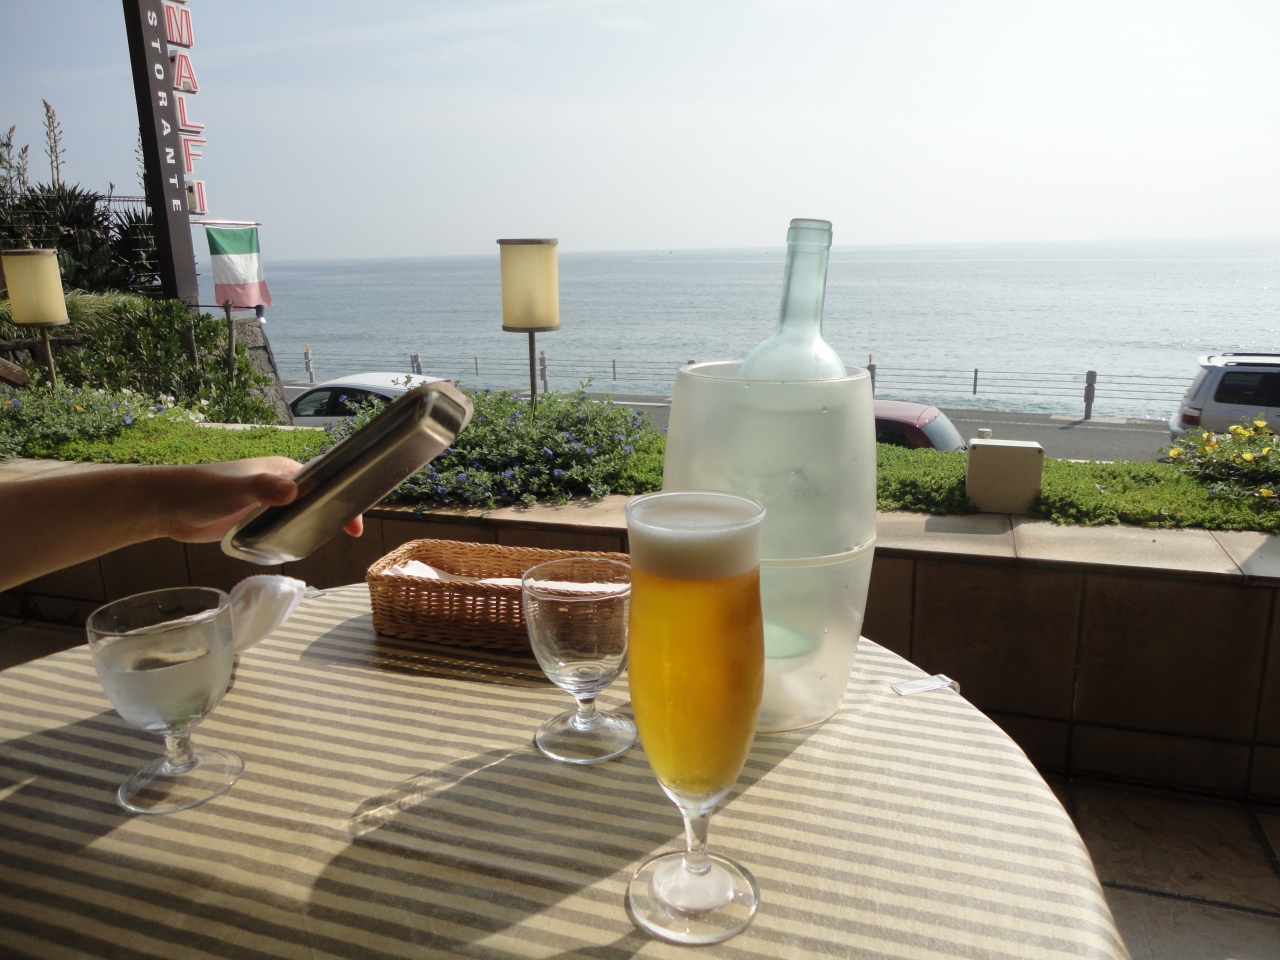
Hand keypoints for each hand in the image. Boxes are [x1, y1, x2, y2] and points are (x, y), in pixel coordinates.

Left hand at [154, 457, 363, 542]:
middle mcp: (277, 484)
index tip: (354, 522)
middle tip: (346, 535)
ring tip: (327, 543)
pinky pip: (282, 526)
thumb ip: (263, 488)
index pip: (321, 480)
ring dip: (312, 525)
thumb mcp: (236, 489)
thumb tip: (294, 491)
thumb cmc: (200, 490)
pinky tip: (297, 549)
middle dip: (332, 511)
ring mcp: (265, 503)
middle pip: (314, 497)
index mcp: (280, 469)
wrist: (165, 506)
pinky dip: (292, 535)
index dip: (342, 496)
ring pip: (299, 513)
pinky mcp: (253, 520)